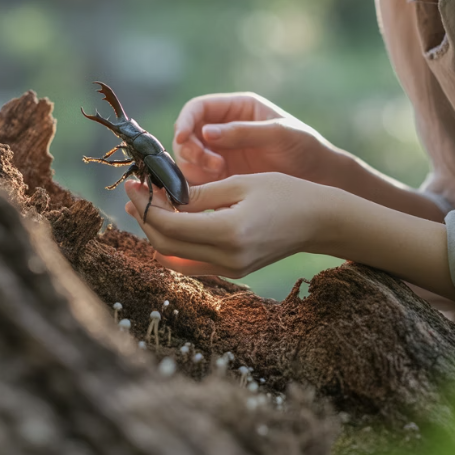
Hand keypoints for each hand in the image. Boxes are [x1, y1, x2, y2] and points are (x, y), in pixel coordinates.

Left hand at [124, 173, 327, 277]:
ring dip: (157, 232)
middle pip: (166, 245)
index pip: (170, 225)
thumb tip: (162, 196)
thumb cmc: (285, 193)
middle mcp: (227, 258)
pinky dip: (175, 244)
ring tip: (145, 205)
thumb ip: (199, 194)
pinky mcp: (234, 271)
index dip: (145, 205)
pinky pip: (192, 263)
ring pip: (175, 257)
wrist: (320, 221)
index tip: (133, 183)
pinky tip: (170, 221)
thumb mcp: (239, 184)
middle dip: (144, 218)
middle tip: (134, 193)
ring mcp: (231, 269)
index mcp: (229, 232)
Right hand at [172, 92, 332, 185]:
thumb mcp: (279, 134)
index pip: (198, 108)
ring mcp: (221, 154)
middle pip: (188, 134)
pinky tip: (214, 188)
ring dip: (194, 166)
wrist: (321, 178)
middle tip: (209, 163)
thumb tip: (206, 133)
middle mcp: (224, 129)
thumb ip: (243, 132)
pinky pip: (198, 179)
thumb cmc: (305, 147)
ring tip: (218, 174)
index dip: (185, 121)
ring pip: (189, 158)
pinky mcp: (223, 178)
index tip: (183, 137)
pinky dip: (198, 184)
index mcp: (237, 109)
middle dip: (190, 147)